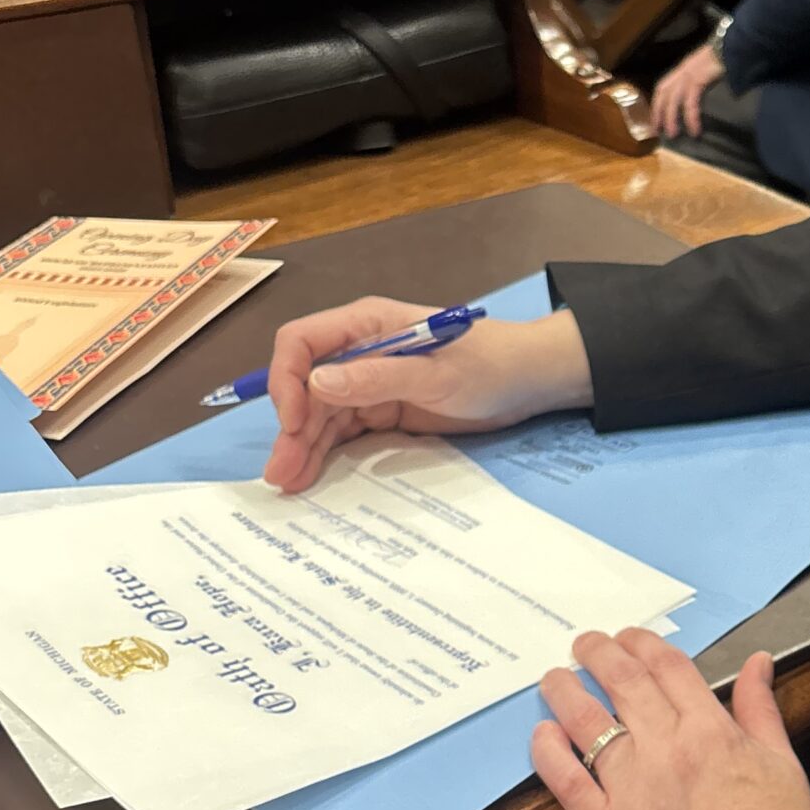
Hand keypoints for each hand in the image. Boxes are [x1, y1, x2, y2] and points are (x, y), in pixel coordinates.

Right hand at [262, 297, 593, 493]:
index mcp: (367, 325)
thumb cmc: (491, 364)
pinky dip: (325, 452)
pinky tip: (310, 476)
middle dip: (292, 427)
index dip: (289, 380)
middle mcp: (359, 350)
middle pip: (306, 387)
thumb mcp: (438, 374)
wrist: (529, 380)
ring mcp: (368, 382)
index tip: (295, 422)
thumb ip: (378, 377)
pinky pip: (343, 431)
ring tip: (287, 483)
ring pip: (321, 414)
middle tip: (280, 473)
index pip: (302, 342)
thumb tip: (316, 384)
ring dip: (302, 446)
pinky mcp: (382, 410)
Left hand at [534, 631, 809, 809]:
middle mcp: (666, 749)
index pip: (666, 667)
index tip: (627, 639)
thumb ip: (761, 710)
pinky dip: (549, 752)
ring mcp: (632, 789)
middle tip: (584, 645)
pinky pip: (567, 781)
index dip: (641, 644)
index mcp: (711, 729)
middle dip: (598, 653)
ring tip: (554, 678)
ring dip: (566, 691)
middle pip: (621, 682)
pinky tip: (542, 735)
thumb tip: (757, 664)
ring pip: (587, 722)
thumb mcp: (784, 763)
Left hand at [650, 41, 725, 139]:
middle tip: (659, 131)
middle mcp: (682, 70)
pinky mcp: (698, 78)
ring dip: (671, 118)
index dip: (657, 104)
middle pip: (663, 92)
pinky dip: (690, 117)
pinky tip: (694, 129)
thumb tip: (697, 99)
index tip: (656, 120)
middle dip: (658, 112)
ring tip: (674, 134)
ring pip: (673, 99)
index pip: (663, 87)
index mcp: (682, 69)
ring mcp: (689, 73)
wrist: (734, 46)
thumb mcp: (707, 70)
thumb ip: (700, 81)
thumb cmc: (724, 58)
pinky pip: (690, 102)